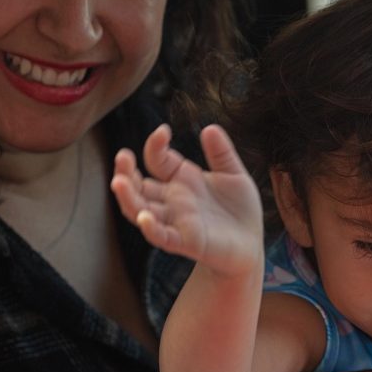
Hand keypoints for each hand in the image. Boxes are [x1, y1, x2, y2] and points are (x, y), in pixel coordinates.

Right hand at [111, 123, 262, 276]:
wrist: (252, 244)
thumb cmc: (240, 210)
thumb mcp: (234, 175)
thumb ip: (222, 153)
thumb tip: (210, 128)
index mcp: (182, 180)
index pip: (157, 160)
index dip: (155, 145)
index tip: (164, 131)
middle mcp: (173, 200)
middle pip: (138, 186)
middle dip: (125, 172)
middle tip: (122, 156)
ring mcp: (177, 221)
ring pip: (141, 211)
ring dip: (128, 198)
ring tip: (119, 182)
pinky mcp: (187, 241)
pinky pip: (163, 237)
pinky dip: (152, 228)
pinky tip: (145, 217)